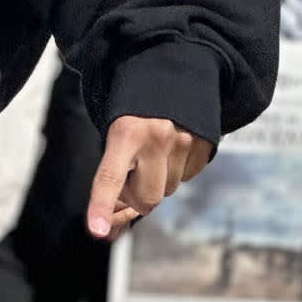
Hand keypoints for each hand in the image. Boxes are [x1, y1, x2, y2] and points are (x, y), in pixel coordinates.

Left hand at [85, 115, 211, 240]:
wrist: (171, 71)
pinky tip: (171, 149)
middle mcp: (156, 138)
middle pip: (147, 199)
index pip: (109, 178)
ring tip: (153, 152)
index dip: (101, 206)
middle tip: (132, 173)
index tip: (97, 230)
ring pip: (169, 190)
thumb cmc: (135, 110)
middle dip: (137, 197)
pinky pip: (188, 177)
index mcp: (125, 133)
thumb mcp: (116, 133)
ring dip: (158, 181)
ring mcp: (184, 141)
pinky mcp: (204, 144)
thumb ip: (115, 174)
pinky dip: (177, 170)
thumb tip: (113, 228)